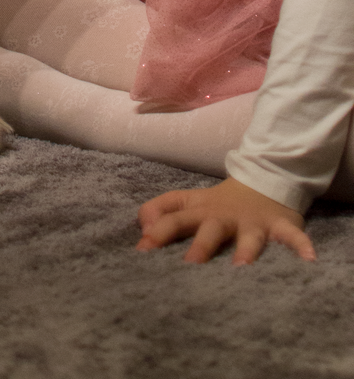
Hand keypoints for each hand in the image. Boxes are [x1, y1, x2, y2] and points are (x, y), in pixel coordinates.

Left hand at [136, 177, 314, 264]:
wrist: (262, 181)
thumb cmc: (218, 204)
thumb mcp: (188, 202)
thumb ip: (161, 210)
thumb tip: (141, 228)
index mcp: (198, 210)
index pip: (173, 216)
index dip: (157, 231)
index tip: (142, 250)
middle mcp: (223, 215)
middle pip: (209, 229)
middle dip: (199, 246)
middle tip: (189, 266)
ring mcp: (252, 222)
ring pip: (249, 237)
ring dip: (245, 251)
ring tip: (242, 267)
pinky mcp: (279, 226)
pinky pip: (291, 237)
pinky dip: (300, 246)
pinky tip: (308, 259)